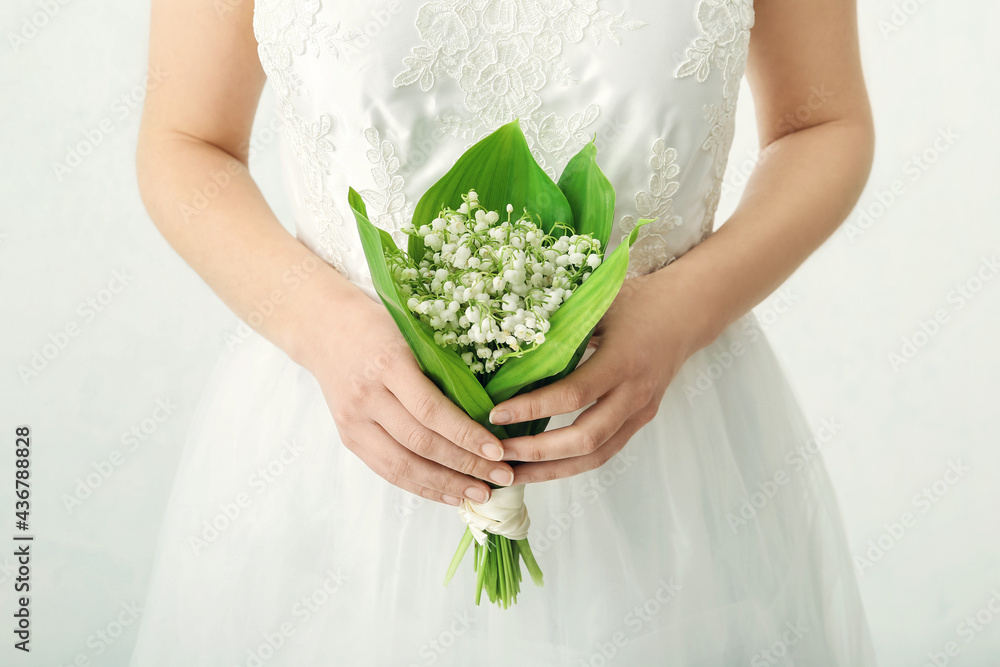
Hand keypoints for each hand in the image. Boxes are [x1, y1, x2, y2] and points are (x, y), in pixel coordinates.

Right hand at [304, 288, 514, 505]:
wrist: (323, 329)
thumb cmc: (378, 325)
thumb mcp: (412, 334)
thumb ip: (441, 368)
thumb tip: (490, 408)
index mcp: (387, 364)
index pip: (430, 409)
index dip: (465, 434)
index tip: (498, 449)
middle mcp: (366, 396)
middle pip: (420, 442)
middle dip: (465, 464)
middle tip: (501, 476)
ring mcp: (353, 421)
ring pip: (403, 465)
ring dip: (446, 484)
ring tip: (480, 493)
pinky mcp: (349, 438)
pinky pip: (387, 471)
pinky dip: (421, 485)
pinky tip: (449, 493)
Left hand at [490, 268, 709, 483]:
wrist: (684, 314)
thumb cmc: (635, 303)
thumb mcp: (598, 307)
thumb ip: (562, 330)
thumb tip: (509, 349)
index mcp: (623, 361)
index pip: (573, 395)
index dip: (533, 408)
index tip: (496, 413)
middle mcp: (634, 393)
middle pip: (585, 439)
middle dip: (537, 451)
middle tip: (496, 452)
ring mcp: (640, 412)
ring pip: (595, 455)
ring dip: (551, 470)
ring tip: (511, 473)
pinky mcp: (639, 421)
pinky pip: (604, 451)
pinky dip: (570, 463)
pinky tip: (540, 466)